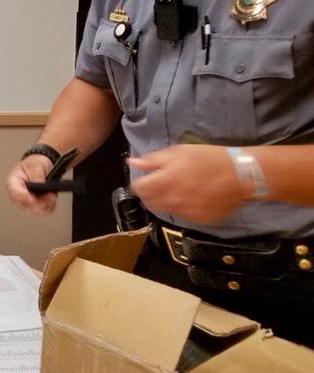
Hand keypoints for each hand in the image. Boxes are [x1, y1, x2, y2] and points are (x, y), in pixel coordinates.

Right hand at [5, 155, 57, 215]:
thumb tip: (41, 186)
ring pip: (34, 211)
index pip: (15, 193)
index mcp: (12, 182)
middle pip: (25, 205)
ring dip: (45, 206)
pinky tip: (51, 200)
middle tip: (51, 196)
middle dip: (39, 202)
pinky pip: (41, 212)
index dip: (24, 197)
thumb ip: (37, 176)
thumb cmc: (35, 163)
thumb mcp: (36, 165)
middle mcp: (16, 194)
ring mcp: (24, 202)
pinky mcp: (33, 206)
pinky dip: (48, 207)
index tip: (33, 198)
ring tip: (52, 196)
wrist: (41, 166)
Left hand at [128, 145, 244, 222]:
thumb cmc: (208, 158)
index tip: (146, 179)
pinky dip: (182, 207)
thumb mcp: (178, 152)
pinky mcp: (200, 220)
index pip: (138, 189)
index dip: (139, 183)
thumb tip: (133, 162)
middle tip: (161, 183)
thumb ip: (152, 160)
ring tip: (178, 189)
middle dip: (150, 193)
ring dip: (165, 200)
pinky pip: (183, 215)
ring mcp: (187, 213)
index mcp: (164, 182)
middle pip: (149, 202)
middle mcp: (173, 200)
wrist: (241, 175)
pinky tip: (192, 196)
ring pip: (165, 209)